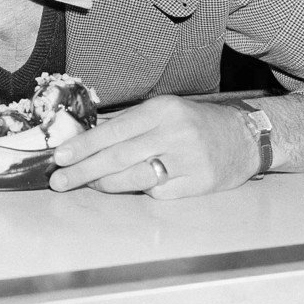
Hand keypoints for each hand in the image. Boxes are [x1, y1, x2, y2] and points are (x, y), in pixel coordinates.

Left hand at [49, 96, 259, 198]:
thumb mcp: (162, 111)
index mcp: (161, 111)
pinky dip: (139, 191)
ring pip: (134, 178)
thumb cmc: (194, 123)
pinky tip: (128, 187)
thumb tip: (83, 138)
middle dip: (83, 171)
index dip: (83, 146)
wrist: (245, 137)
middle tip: (58, 180)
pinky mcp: (199, 183)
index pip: (113, 130)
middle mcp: (175, 134)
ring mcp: (189, 161)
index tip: (59, 157)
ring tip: (85, 184)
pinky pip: (157, 192)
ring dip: (104, 184)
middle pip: (118, 157)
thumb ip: (126, 123)